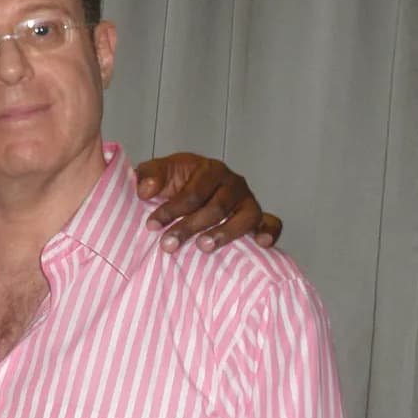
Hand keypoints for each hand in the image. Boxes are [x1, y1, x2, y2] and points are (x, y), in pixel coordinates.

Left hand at [134, 153, 281, 252]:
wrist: (187, 188)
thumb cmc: (175, 182)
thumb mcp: (158, 173)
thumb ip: (148, 177)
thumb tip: (145, 191)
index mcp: (210, 170)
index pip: (194, 192)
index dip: (172, 209)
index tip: (152, 225)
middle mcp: (233, 183)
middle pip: (217, 207)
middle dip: (190, 227)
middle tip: (168, 245)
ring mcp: (248, 200)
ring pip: (245, 217)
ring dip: (225, 233)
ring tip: (203, 247)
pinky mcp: (258, 217)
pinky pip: (272, 222)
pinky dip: (270, 231)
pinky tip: (261, 243)